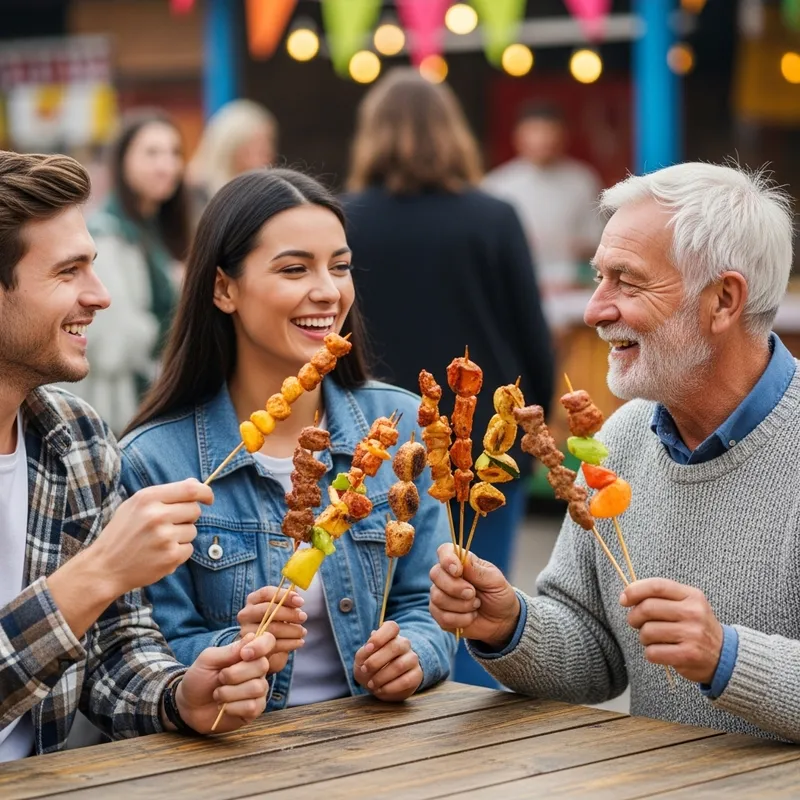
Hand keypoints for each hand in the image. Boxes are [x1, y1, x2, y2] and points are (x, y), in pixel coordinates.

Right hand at [92, 478, 212, 595]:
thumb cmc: (122, 533)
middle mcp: (157, 515)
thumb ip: (165, 494)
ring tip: (159, 541)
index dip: (205, 492)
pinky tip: (160, 554)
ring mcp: (164, 537)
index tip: (209, 498)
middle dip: (188, 517)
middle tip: (169, 525)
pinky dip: (179, 552)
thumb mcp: (135, 505)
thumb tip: (196, 484)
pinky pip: (189, 549)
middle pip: (195, 510)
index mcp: (148, 498)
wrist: (104, 567)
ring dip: (182, 536)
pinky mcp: (170, 557)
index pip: (190, 489)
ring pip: (193, 530)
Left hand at [176, 631, 274, 733]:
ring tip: (218, 694)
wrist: (189, 706)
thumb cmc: (199, 678)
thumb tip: (251, 636)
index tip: (244, 654)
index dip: (261, 646)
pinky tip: (225, 707)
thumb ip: (229, 650)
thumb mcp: (208, 660)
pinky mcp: (255, 709)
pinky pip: (253, 706)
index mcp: (248, 653)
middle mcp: (257, 670)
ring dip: (230, 692)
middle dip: (234, 674)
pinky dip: (233, 707)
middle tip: (220, 678)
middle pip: (262, 665)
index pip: (268, 641)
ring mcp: (258, 690)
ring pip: (257, 687)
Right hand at [237, 586, 306, 673]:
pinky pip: (274, 645)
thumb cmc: (275, 621)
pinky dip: (290, 643)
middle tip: (304, 617)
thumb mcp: (280, 608)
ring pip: (272, 629)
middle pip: (268, 610)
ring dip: (292, 630)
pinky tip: (300, 642)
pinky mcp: (253, 648)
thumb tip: (297, 595)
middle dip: (289, 613)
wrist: (264, 645)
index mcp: (252, 599)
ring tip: (303, 631)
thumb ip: (288, 599)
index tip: (301, 601)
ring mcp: (247, 632)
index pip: (266, 593)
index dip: (285, 595)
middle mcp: (246, 614)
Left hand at [353, 621, 421, 701]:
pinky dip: (390, 688)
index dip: (379, 637)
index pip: (391, 627)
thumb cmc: (371, 666)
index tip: (367, 648)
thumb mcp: (362, 659)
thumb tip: (369, 647)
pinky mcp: (417, 675)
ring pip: (399, 665)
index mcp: (391, 635)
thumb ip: (364, 653)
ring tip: (371, 684)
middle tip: (364, 669)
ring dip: (381, 677)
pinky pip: (405, 681)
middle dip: (376, 661)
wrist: (381, 684)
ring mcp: (412, 659)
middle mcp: (404, 644)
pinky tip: (380, 690)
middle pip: (395, 647)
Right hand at [429, 544, 519, 649]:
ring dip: (461, 606)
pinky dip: (460, 620)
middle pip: (435, 574)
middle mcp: (447, 576)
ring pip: (437, 597)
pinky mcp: (440, 615)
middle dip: (455, 587)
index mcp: (461, 563)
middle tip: (473, 593)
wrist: (502, 620)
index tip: (458, 571)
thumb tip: (462, 561)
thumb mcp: (495, 581)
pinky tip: (470, 617)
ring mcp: (441, 595)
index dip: (447, 559)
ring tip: (476, 606)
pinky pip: (441, 617)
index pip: (444, 551)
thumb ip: (477, 570)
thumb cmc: (499, 595)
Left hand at [621, 578, 723, 683]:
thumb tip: (626, 595)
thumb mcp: (686, 604)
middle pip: (647, 608)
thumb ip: (661, 597)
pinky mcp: (689, 654)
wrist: (725, 656)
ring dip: (643, 637)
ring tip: (654, 639)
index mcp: (692, 595)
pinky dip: (651, 653)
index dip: (634, 591)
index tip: (624, 599)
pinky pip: (653, 652)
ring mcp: (692, 634)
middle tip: (636, 623)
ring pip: (647, 631)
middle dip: (634, 617)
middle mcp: (694, 612)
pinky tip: (661, 652)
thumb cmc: (695, 627)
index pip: (657, 586)